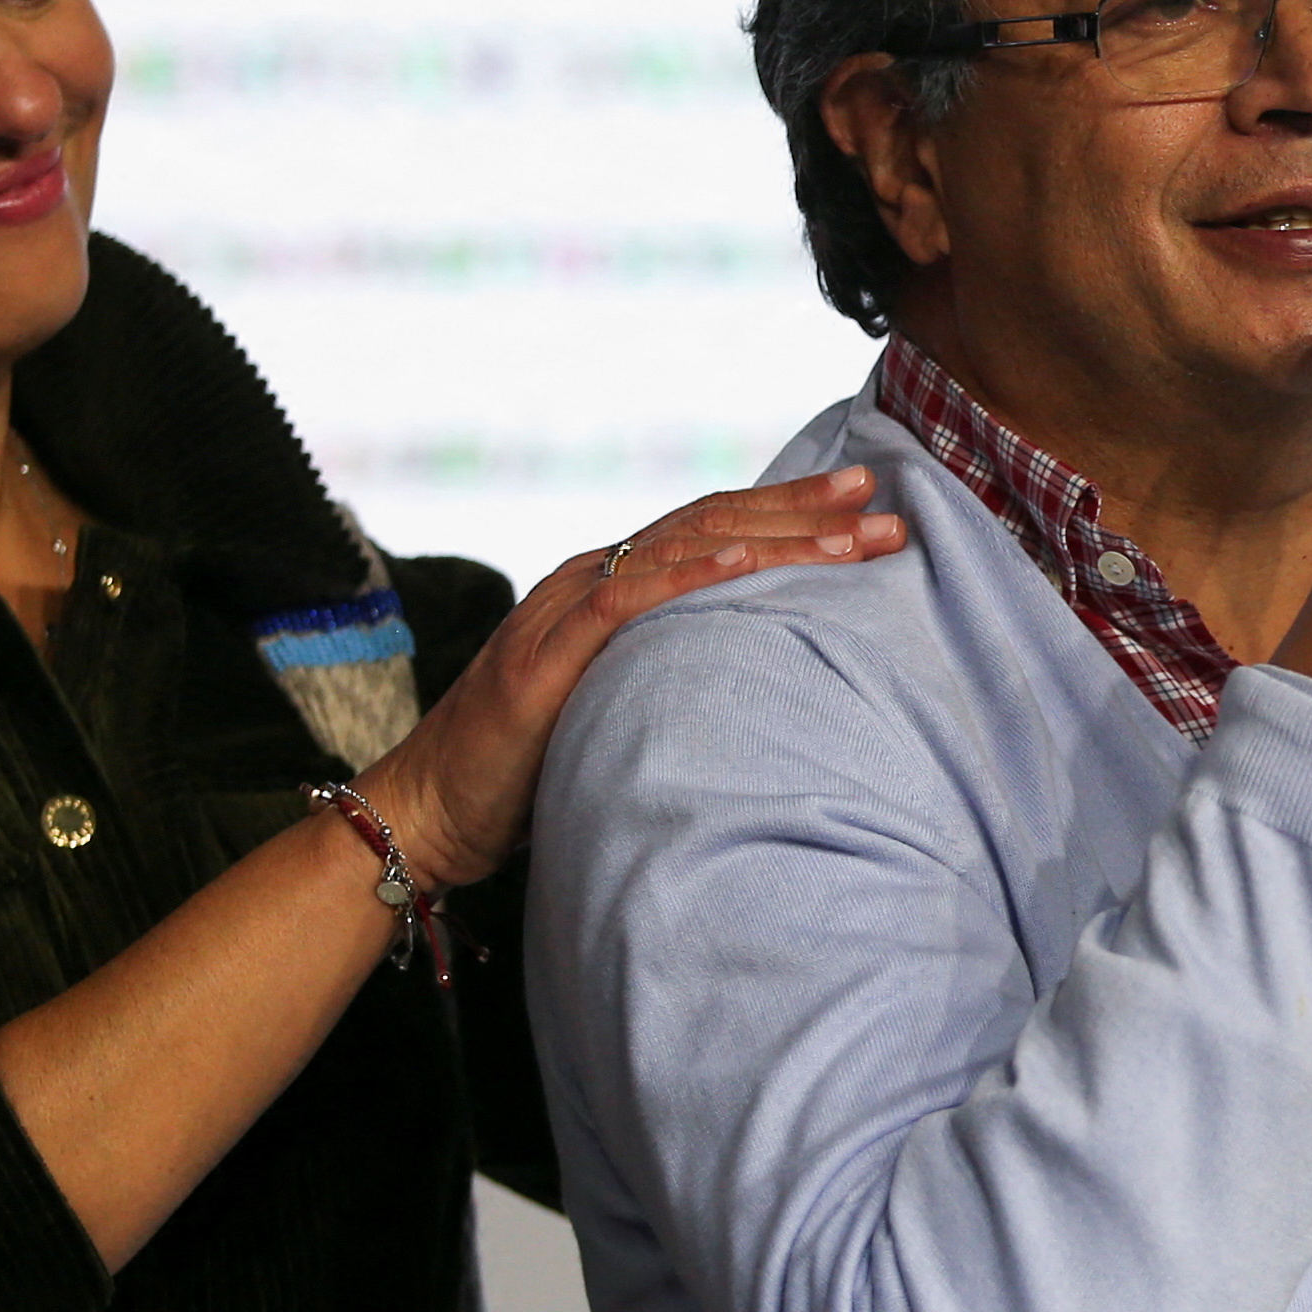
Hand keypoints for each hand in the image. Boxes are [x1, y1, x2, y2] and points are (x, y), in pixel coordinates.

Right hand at [361, 467, 903, 883]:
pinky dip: (685, 577)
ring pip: (681, 551)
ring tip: (846, 530)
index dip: (790, 514)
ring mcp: (564, 612)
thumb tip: (762, 678)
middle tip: (880, 499)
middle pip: (711, 525)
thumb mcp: (622, 706)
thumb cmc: (530, 770)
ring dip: (772, 537)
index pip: (714, 533)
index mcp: (614, 589)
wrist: (432, 812)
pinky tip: (741, 561)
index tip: (865, 506)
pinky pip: (623, 603)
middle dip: (801, 511)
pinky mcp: (541, 658)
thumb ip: (676, 674)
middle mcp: (592, 581)